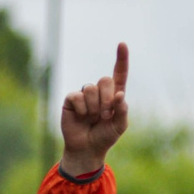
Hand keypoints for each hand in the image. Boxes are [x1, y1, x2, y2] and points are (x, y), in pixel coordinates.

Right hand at [59, 44, 129, 177]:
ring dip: (95, 107)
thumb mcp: (119, 126)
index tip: (122, 44)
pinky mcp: (71, 99)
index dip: (121, 59)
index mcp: (114, 94)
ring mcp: (84, 94)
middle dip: (107, 99)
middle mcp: (99, 91)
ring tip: (93, 118)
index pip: (119, 73)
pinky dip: (83, 109)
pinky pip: (78, 96)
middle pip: (105, 80)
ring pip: (91, 88)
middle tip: (105, 115)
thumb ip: (123, 110)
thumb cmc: (105, 137)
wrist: (87, 149)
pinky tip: (82, 117)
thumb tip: (120, 94)